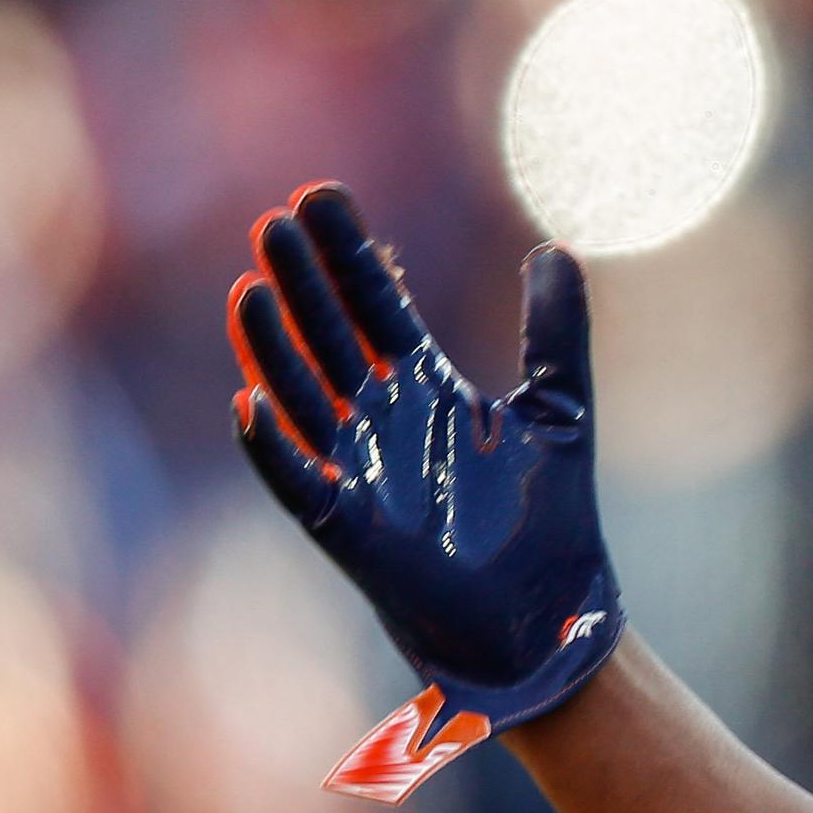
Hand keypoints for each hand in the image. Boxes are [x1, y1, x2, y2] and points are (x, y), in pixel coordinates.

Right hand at [227, 182, 624, 782]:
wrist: (556, 619)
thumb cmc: (553, 522)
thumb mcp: (562, 411)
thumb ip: (557, 333)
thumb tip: (557, 249)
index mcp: (427, 389)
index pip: (375, 306)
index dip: (350, 255)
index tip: (320, 194)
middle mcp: (383, 422)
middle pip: (329, 337)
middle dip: (302, 283)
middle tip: (276, 222)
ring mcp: (360, 473)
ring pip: (302, 398)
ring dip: (274, 348)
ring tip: (251, 290)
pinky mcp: (351, 531)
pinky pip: (299, 484)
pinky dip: (274, 450)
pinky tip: (250, 404)